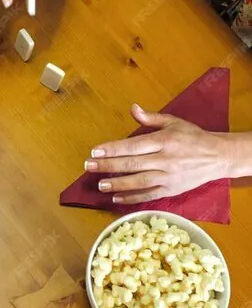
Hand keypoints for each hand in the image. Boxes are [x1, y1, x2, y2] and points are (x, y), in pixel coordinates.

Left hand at [84, 104, 232, 202]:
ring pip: (140, 181)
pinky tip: (117, 198)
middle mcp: (165, 159)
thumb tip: (133, 108)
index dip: (113, 149)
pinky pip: (150, 195)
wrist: (218, 156)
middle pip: (133, 163)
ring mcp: (169, 176)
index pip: (133, 145)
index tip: (95, 151)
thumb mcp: (174, 122)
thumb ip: (151, 118)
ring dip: (118, 184)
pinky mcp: (172, 190)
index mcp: (164, 141)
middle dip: (109, 165)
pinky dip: (133, 198)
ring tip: (100, 184)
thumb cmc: (193, 137)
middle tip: (89, 167)